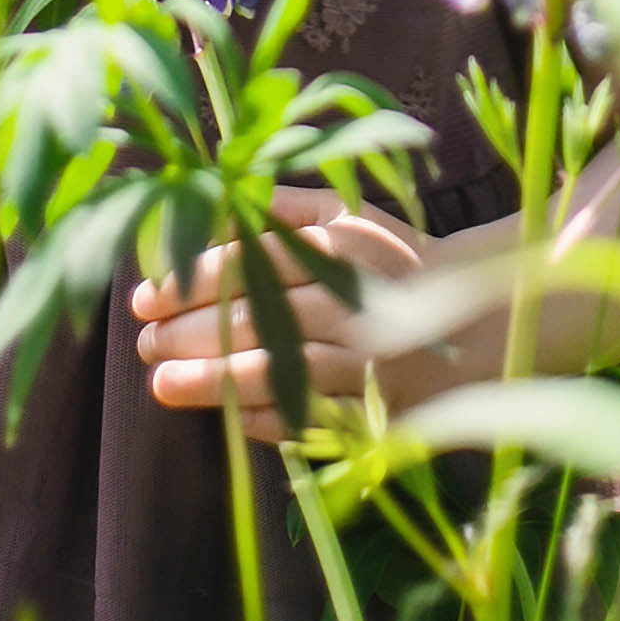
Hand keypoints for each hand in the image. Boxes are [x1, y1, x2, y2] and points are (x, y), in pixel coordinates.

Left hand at [130, 185, 452, 442]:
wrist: (476, 320)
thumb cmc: (388, 260)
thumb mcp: (344, 214)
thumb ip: (279, 205)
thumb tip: (209, 201)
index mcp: (341, 243)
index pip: (250, 259)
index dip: (190, 279)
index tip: (144, 297)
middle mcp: (353, 300)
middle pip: (257, 317)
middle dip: (188, 332)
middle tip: (143, 343)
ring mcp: (366, 361)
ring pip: (277, 372)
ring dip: (212, 381)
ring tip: (160, 385)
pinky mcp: (376, 411)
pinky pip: (308, 419)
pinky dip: (261, 418)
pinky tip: (222, 416)